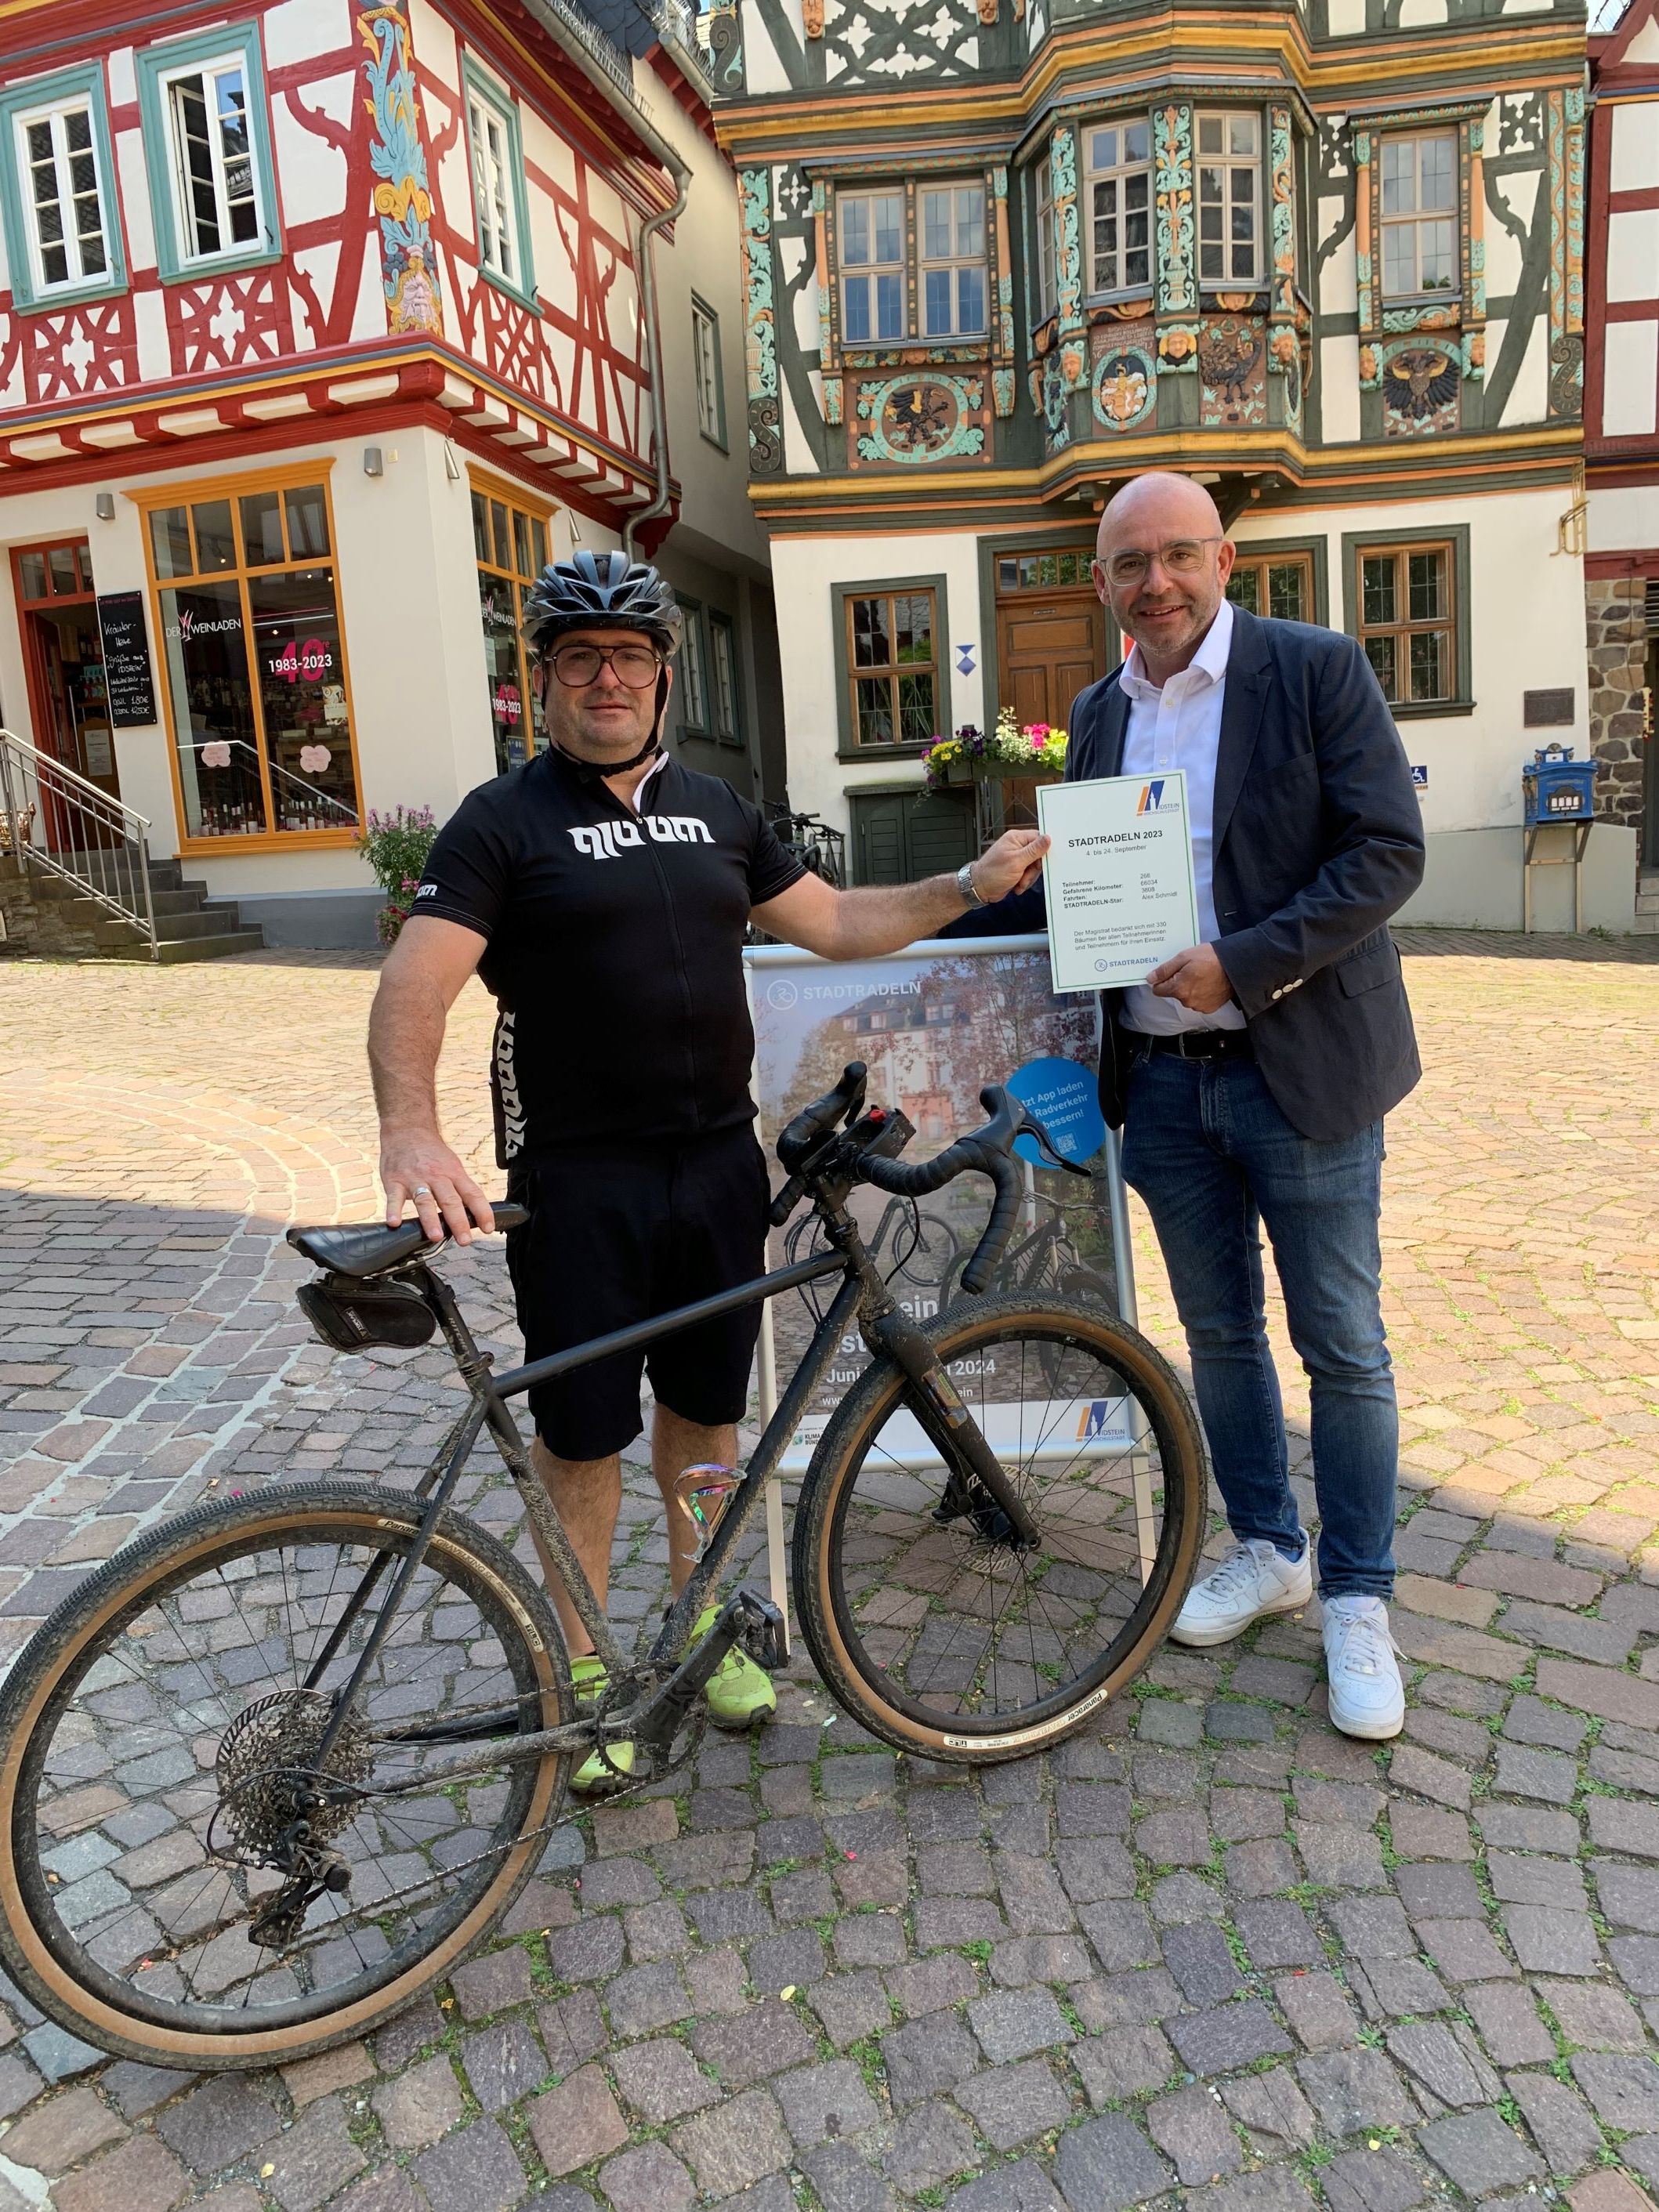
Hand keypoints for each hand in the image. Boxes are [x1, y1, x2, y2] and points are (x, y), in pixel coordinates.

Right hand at [380, 1131, 494, 1243]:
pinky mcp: (394, 1180)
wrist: (407, 1130)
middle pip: (450, 1200)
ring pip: (424, 1200)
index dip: (482, 1211)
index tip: (488, 1228)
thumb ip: (460, 1189)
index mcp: (453, 1174)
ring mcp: (415, 1179)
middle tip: (465, 1240)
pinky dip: (394, 1209)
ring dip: (430, 1219)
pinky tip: (395, 1222)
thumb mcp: (452, 1166)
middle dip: (458, 1222)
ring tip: (435, 1236)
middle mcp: (436, 1176)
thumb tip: (474, 1215)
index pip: (472, 1194)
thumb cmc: (432, 1154)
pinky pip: (394, 1197)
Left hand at [970, 829, 1048, 901]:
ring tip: (1019, 882)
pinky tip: (1017, 885)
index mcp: (1016, 838)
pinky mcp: (1017, 869)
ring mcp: (1017, 858)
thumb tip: (1048, 838)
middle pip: (1039, 854)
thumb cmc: (992, 873)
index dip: (1044, 850)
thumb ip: (1034, 850)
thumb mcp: (1016, 861)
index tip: (1044, 861)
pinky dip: (1025, 882)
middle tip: (1026, 875)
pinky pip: (1029, 874)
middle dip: (1034, 869)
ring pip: (1035, 866)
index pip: (1039, 838)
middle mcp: (1017, 846)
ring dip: (1029, 877)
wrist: (979, 889)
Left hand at [1148, 943, 1233, 1014]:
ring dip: (1190, 988)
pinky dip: (1201, 993)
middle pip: (1173, 993)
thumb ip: (1165, 970)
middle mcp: (1187, 1001)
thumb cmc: (1212, 959)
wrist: (1236, 966)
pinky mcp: (1209, 1008)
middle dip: (1177, 982)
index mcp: (1178, 989)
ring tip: (1201, 974)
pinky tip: (1208, 982)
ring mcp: (1199, 1006)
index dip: (1162, 979)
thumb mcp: (1184, 957)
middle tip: (1189, 969)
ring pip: (1186, 997)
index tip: (1169, 972)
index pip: (1158, 990)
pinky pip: (1198, 1001)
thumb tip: (1151, 978)